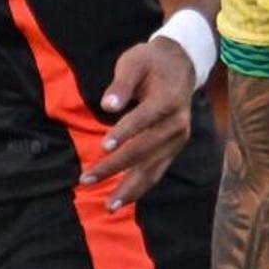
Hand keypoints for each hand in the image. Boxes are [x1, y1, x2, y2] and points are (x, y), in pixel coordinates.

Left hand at [87, 33, 198, 212]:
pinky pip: (157, 171)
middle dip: (115, 167)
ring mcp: (178, 139)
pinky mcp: (174, 149)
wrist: (181, 66)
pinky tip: (123, 200)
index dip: (125, 132)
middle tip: (86, 178)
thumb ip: (121, 83)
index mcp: (169, 100)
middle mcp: (177, 124)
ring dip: (130, 188)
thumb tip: (107, 105)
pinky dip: (140, 187)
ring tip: (109, 206)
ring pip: (153, 168)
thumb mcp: (134, 62)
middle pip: (145, 149)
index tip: (103, 146)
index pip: (146, 118)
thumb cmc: (151, 63)